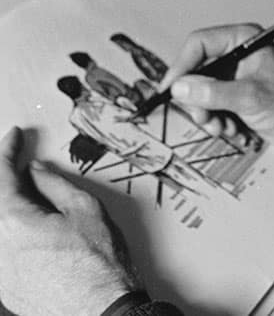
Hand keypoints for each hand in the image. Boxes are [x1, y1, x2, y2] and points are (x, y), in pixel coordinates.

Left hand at [0, 126, 137, 315]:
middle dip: (3, 176)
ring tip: (26, 190)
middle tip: (15, 159)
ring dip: (7, 204)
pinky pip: (1, 248)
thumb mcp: (83, 209)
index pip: (2, 176)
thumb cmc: (99, 266)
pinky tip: (27, 222)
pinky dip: (9, 227)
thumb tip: (35, 171)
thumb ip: (53, 184)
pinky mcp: (5, 288)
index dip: (7, 150)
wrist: (101, 312)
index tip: (14, 137)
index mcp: (14, 223)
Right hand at [160, 25, 273, 163]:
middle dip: (198, 99)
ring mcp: (235, 74)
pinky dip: (217, 120)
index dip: (182, 65)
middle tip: (204, 118)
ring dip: (208, 114)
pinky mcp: (235, 93)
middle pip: (197, 70)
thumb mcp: (250, 97)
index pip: (199, 44)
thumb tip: (182, 87)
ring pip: (201, 91)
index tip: (170, 88)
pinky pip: (211, 105)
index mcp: (243, 39)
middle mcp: (237, 53)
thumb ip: (213, 92)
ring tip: (224, 127)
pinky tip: (233, 129)